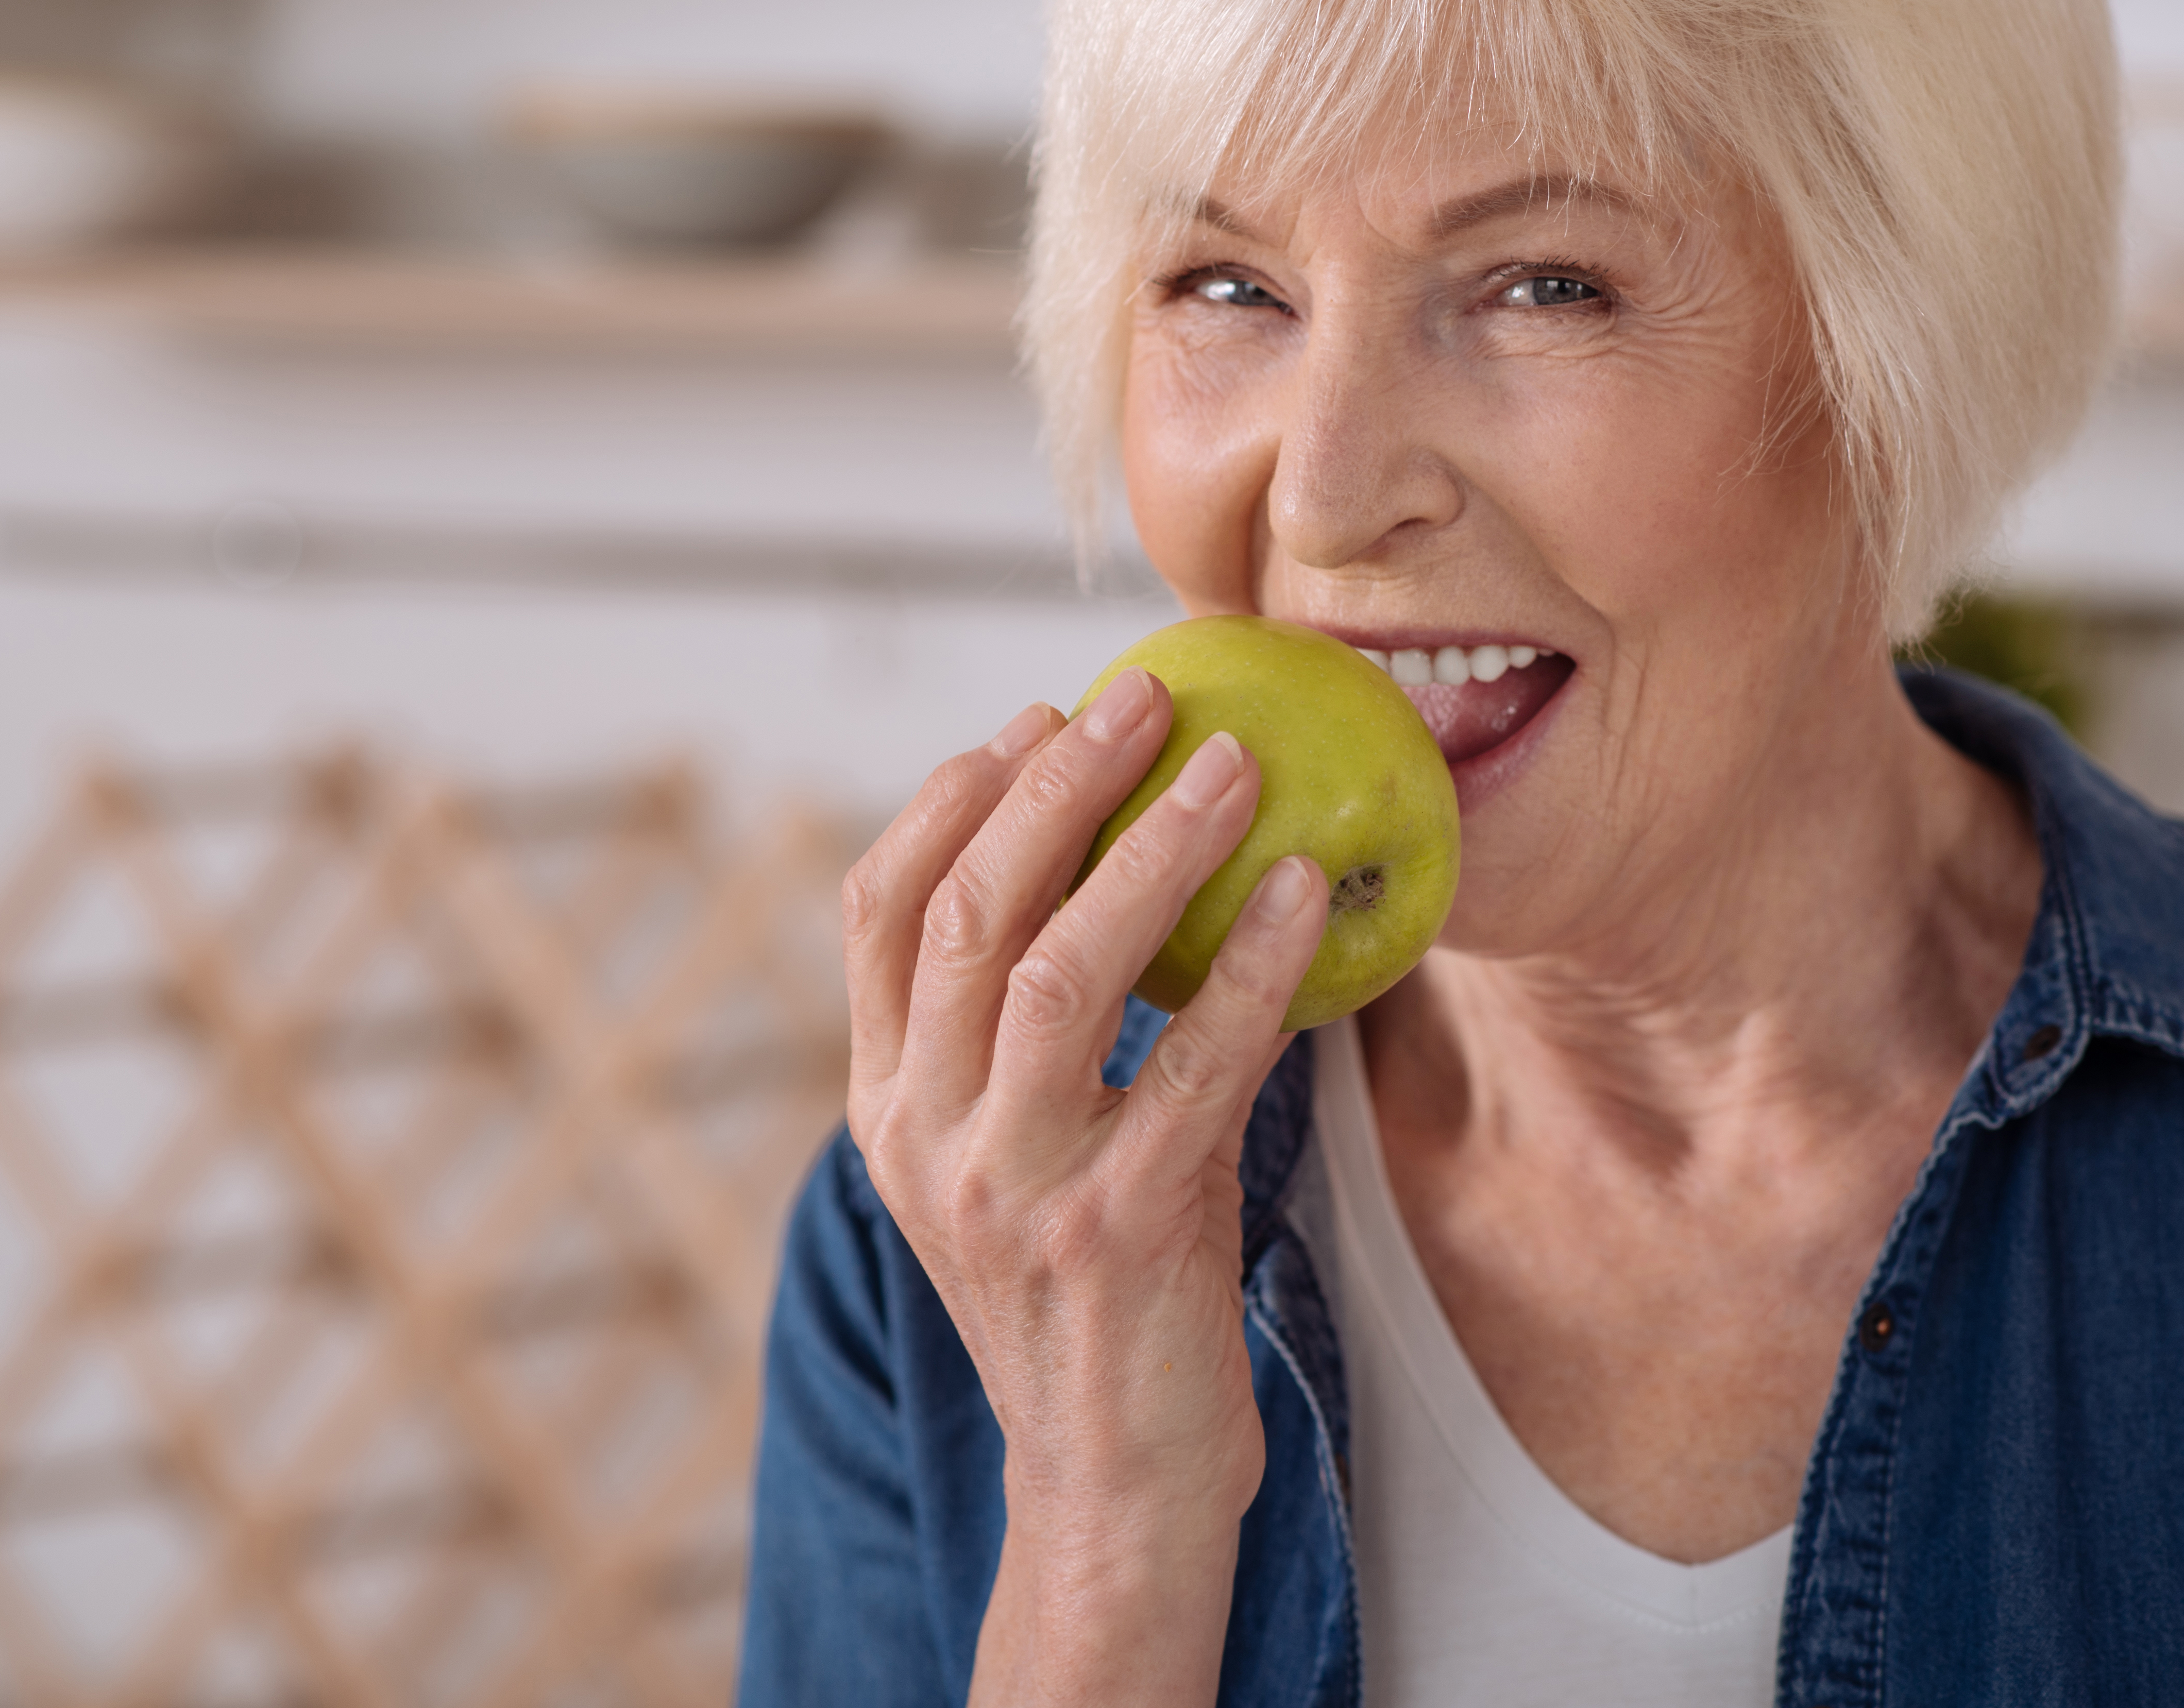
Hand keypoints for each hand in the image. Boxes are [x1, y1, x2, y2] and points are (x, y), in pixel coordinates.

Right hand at [840, 668, 1329, 1705]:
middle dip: (1053, 783)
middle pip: (971, 909)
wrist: (1108, 1483)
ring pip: (1064, 967)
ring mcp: (1015, 1184)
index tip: (1028, 719)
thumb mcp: (1005, 1159)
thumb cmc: (1083, 1292)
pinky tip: (1306, 893)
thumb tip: (1094, 857)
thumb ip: (1013, 1036)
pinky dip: (1253, 965)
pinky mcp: (1119, 1228)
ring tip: (1233, 766)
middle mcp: (928, 1135)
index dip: (949, 796)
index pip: (877, 909)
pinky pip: (1195, 1062)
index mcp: (885, 1106)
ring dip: (1154, 848)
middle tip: (1138, 700)